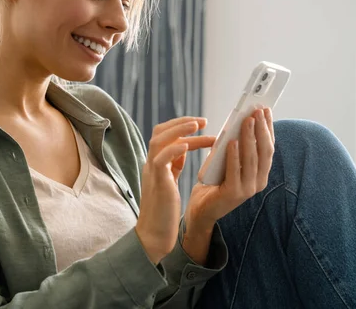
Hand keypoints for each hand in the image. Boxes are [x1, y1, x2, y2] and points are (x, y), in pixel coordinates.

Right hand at [135, 117, 215, 263]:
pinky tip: (187, 145)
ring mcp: (152, 172)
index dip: (181, 126)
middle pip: (160, 132)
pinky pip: (160, 160)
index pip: (165, 134)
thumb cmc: (164, 210)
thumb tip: (183, 148)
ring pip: (159, 141)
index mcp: (156, 162)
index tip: (201, 124)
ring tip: (197, 125)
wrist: (154, 234)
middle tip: (203, 121)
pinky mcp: (157, 183)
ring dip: (179, 130)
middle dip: (182, 122)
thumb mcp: (169, 181)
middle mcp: (152, 163)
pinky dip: (173, 150)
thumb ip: (173, 164)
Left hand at [185, 108, 274, 236]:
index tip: (265, 110)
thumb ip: (237, 147)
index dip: (268, 128)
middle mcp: (259, 182)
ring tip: (246, 120)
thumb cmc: (215, 181)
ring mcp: (248, 189)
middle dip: (261, 129)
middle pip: (264, 151)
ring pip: (252, 159)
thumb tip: (240, 121)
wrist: (202, 209)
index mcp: (261, 173)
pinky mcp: (233, 194)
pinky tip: (231, 142)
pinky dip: (234, 155)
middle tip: (257, 111)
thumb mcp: (229, 161)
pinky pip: (235, 171)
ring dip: (249, 137)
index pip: (269, 147)